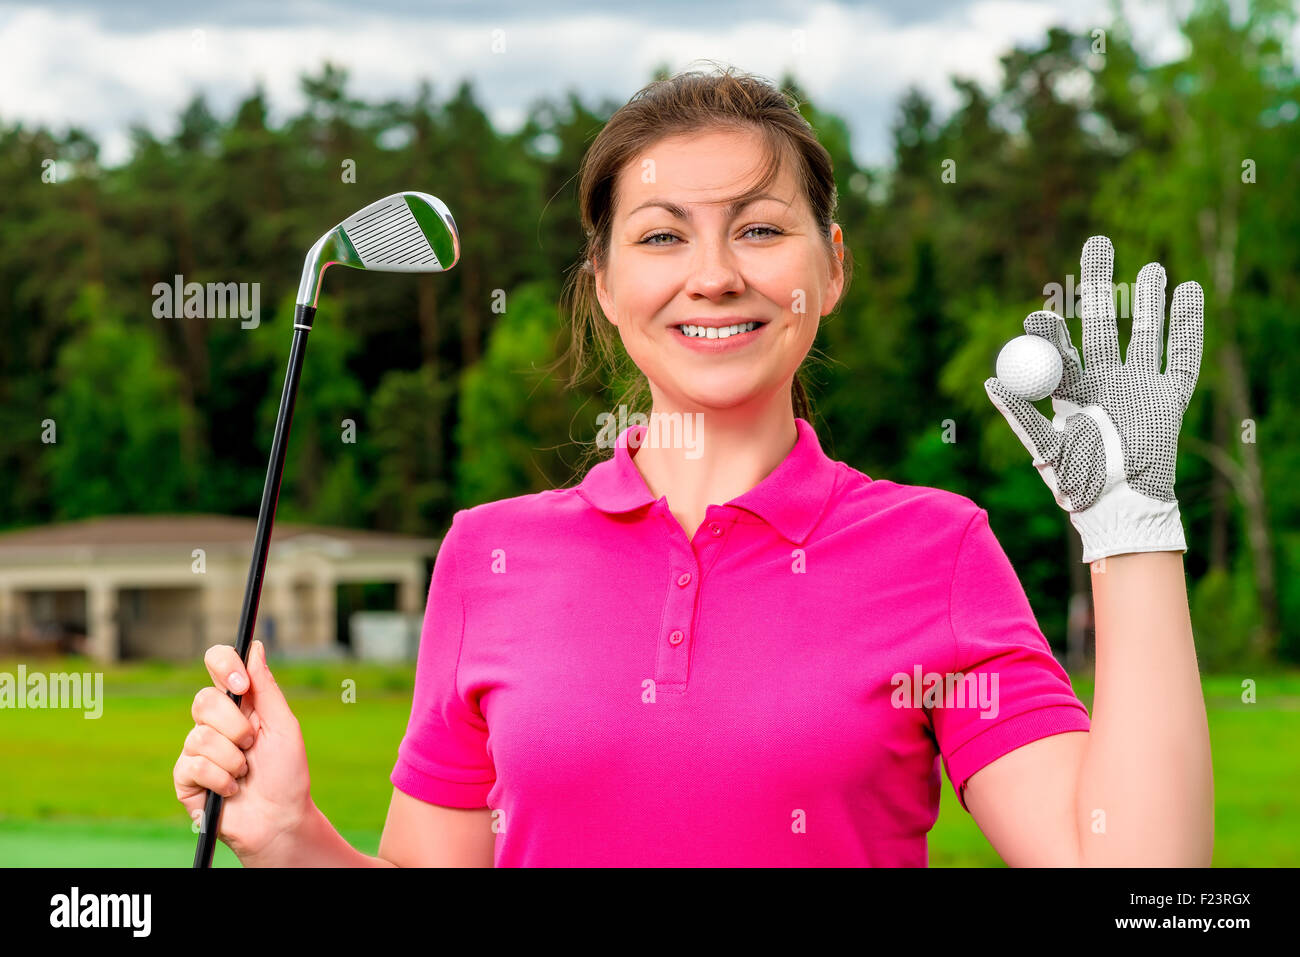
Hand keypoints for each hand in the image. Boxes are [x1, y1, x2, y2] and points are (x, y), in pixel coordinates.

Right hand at [173, 639, 312, 862]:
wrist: (279, 820)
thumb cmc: (287, 773)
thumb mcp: (284, 726)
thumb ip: (266, 687)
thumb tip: (255, 646)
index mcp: (240, 703)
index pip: (217, 664)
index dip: (224, 666)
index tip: (241, 684)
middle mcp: (214, 722)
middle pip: (203, 700)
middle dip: (235, 726)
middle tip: (252, 745)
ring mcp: (196, 749)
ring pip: (200, 736)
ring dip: (233, 759)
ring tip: (245, 773)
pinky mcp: (185, 777)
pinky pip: (193, 765)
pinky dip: (220, 779)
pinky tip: (232, 790)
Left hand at [983, 235, 1203, 562]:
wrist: (1121, 510)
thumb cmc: (1077, 485)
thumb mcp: (1047, 451)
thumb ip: (1023, 418)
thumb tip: (991, 384)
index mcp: (1066, 390)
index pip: (1056, 346)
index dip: (1050, 326)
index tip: (1040, 313)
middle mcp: (1100, 379)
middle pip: (1099, 320)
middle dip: (1098, 284)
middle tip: (1096, 243)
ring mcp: (1136, 384)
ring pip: (1142, 330)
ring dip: (1146, 299)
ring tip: (1148, 267)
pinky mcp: (1168, 396)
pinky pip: (1180, 354)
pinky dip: (1186, 323)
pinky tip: (1188, 291)